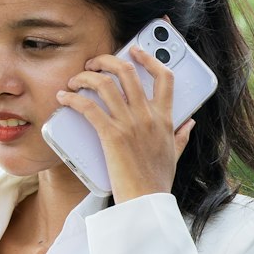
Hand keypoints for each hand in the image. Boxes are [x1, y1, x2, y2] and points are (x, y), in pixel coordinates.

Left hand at [56, 45, 195, 201]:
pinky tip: (63, 98)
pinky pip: (89, 107)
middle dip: (107, 59)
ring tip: (75, 80)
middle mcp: (148, 116)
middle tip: (94, 63)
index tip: (136, 50)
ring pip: (105, 83)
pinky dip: (73, 98)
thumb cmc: (157, 182)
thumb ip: (181, 135)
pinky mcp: (111, 136)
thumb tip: (190, 122)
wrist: (147, 203)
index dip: (150, 58)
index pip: (165, 78)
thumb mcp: (175, 155)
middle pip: (128, 72)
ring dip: (86, 76)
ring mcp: (129, 124)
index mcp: (165, 119)